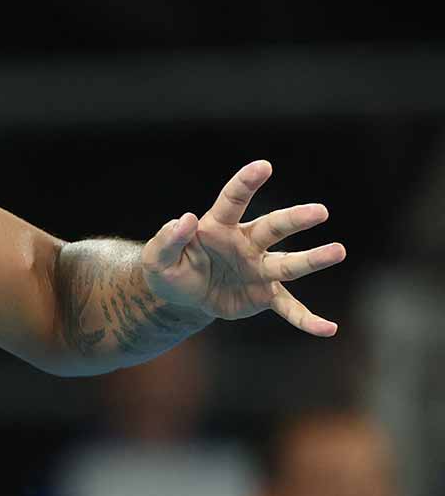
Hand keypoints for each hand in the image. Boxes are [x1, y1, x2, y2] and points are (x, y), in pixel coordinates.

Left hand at [141, 160, 345, 335]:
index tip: (263, 166)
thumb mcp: (158, 257)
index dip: (246, 182)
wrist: (181, 297)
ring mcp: (259, 268)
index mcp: (218, 226)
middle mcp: (246, 243)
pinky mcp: (264, 294)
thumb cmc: (170, 268)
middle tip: (320, 211)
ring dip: (313, 259)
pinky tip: (328, 329)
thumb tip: (185, 219)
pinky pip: (288, 307)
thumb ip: (168, 238)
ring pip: (289, 263)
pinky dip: (307, 319)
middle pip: (273, 227)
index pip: (233, 200)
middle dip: (295, 219)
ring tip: (338, 251)